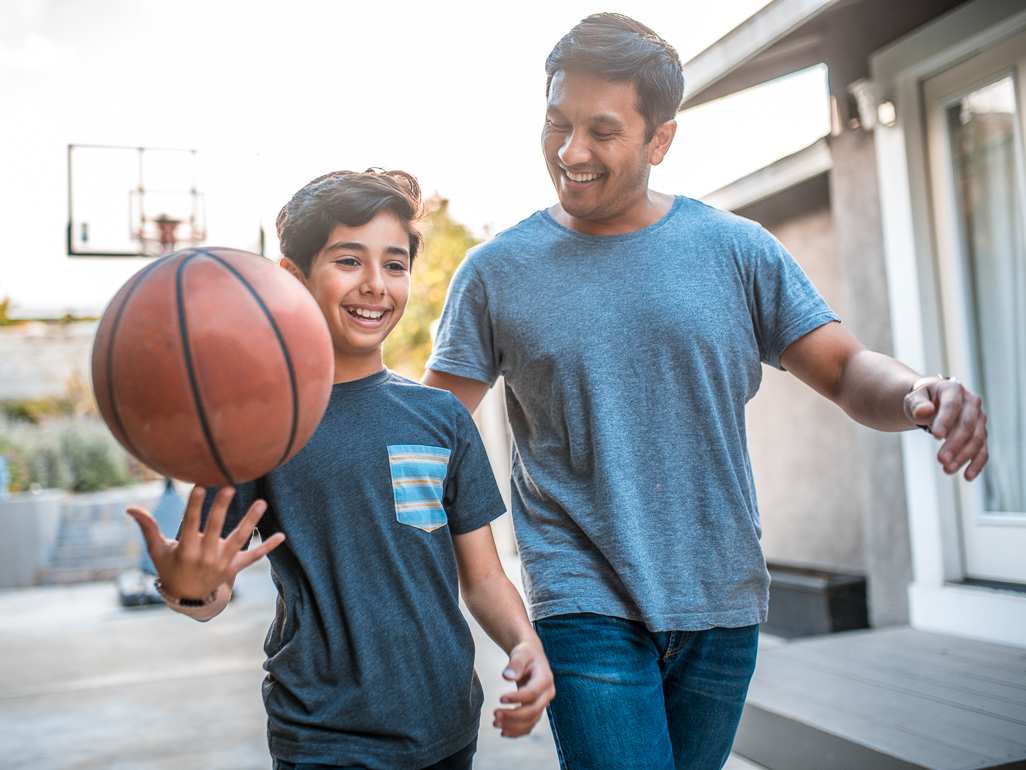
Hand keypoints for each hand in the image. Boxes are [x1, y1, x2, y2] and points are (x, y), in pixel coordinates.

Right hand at [126, 485, 284, 600]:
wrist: (188, 598)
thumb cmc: (171, 567)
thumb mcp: (157, 550)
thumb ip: (147, 527)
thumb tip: (129, 507)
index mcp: (185, 550)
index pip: (190, 524)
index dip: (194, 506)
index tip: (200, 486)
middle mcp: (205, 556)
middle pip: (215, 528)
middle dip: (222, 509)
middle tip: (230, 488)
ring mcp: (223, 562)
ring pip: (239, 540)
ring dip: (250, 521)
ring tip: (261, 503)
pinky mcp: (235, 567)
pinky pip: (254, 557)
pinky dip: (267, 547)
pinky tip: (281, 535)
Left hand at [493, 638, 555, 737]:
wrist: (532, 656)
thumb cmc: (525, 653)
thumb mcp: (521, 653)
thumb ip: (515, 663)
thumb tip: (507, 677)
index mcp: (545, 678)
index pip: (532, 693)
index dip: (517, 698)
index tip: (500, 698)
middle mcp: (547, 693)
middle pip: (533, 711)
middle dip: (513, 716)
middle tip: (494, 714)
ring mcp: (543, 703)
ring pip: (531, 721)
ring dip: (513, 726)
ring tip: (495, 723)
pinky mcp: (537, 709)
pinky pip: (530, 725)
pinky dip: (517, 731)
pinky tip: (503, 732)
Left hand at [904, 376, 987, 479]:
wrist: (930, 401)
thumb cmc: (921, 400)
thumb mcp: (913, 399)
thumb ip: (917, 404)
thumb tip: (924, 411)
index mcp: (954, 390)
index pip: (952, 406)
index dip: (945, 421)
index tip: (936, 436)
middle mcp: (971, 403)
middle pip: (967, 425)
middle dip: (955, 444)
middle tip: (941, 460)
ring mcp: (978, 418)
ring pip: (977, 439)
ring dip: (964, 456)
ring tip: (947, 470)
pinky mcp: (980, 433)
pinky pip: (982, 450)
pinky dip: (976, 464)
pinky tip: (967, 476)